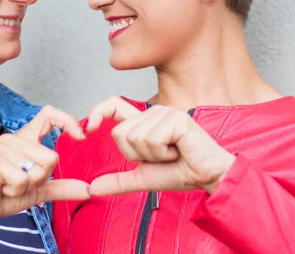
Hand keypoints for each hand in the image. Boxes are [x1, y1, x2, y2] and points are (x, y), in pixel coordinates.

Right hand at [0, 105, 89, 227]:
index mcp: (25, 139)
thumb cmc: (2, 195)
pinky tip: (2, 189)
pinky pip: (24, 180)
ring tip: (9, 185)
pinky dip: (16, 191)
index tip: (81, 136)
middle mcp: (14, 139)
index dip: (68, 121)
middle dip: (41, 178)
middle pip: (52, 157)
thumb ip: (61, 187)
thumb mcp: (37, 191)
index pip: (49, 115)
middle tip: (20, 183)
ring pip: (39, 170)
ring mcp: (4, 148)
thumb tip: (88, 189)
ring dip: (27, 186)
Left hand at [86, 97, 235, 195]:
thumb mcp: (143, 177)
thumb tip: (92, 187)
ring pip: (135, 137)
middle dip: (136, 155)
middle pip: (120, 133)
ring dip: (152, 155)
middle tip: (160, 157)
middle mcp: (153, 112)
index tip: (87, 129)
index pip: (114, 106)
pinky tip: (178, 150)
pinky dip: (162, 153)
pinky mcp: (176, 118)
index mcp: (144, 121)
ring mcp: (165, 113)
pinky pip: (152, 139)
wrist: (207, 177)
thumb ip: (118, 180)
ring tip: (171, 154)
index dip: (98, 112)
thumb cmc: (180, 172)